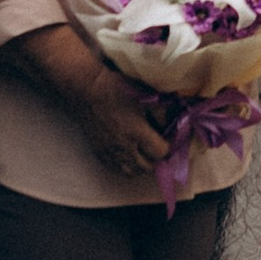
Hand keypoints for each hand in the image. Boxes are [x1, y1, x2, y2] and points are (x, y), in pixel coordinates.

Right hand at [7, 20, 174, 174]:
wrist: (86, 88)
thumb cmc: (116, 87)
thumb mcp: (144, 95)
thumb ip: (162, 111)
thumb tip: (173, 122)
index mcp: (137, 132)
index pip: (161, 152)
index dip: (168, 147)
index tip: (168, 139)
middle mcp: (124, 147)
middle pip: (147, 167)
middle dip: (156, 159)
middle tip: (158, 147)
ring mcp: (110, 151)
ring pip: (130, 172)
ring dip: (140, 166)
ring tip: (143, 154)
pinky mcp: (98, 151)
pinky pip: (114, 169)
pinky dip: (124, 167)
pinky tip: (127, 156)